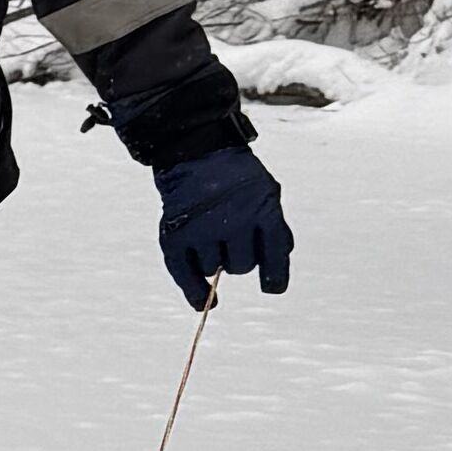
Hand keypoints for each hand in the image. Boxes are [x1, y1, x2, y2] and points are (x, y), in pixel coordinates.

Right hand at [154, 140, 292, 306]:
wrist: (195, 149)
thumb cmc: (236, 176)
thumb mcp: (267, 193)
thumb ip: (275, 230)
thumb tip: (275, 275)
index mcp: (263, 209)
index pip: (275, 255)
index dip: (275, 276)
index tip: (272, 288)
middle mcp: (234, 220)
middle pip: (241, 267)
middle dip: (239, 257)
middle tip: (231, 236)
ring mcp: (203, 228)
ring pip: (213, 269)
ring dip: (213, 259)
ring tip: (209, 233)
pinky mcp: (176, 234)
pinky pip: (186, 274)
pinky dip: (194, 292)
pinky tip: (204, 302)